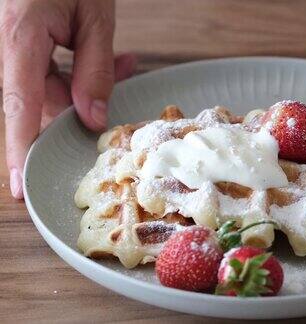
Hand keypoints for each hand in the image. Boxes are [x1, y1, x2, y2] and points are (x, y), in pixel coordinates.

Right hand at [0, 0, 136, 198]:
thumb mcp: (94, 18)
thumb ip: (95, 69)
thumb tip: (92, 118)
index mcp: (18, 40)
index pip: (18, 108)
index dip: (20, 150)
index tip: (20, 187)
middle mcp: (9, 49)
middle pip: (41, 102)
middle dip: (82, 106)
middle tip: (118, 92)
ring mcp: (16, 48)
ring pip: (52, 89)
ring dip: (90, 83)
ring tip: (124, 61)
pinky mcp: (26, 44)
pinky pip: (53, 72)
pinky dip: (83, 69)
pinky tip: (117, 58)